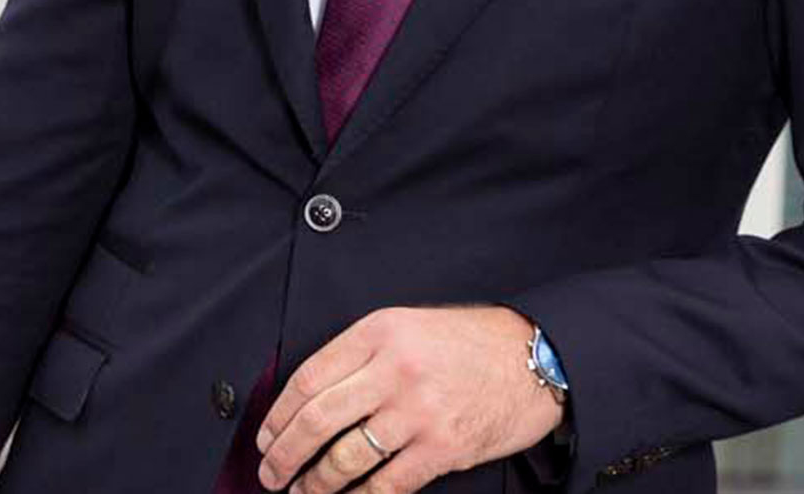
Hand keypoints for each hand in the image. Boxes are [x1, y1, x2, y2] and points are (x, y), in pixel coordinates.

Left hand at [253, 306, 560, 493]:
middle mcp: (394, 370)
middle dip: (283, 455)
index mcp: (378, 333)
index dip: (277, 417)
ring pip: (345, 457)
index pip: (307, 379)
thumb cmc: (472, 343)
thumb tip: (310, 400)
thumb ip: (361, 356)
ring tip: (303, 491)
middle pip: (316, 420)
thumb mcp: (408, 327)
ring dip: (316, 483)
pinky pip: (386, 483)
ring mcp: (418, 411)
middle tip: (271, 473)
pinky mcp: (442, 447)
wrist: (536, 359)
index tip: (266, 437)